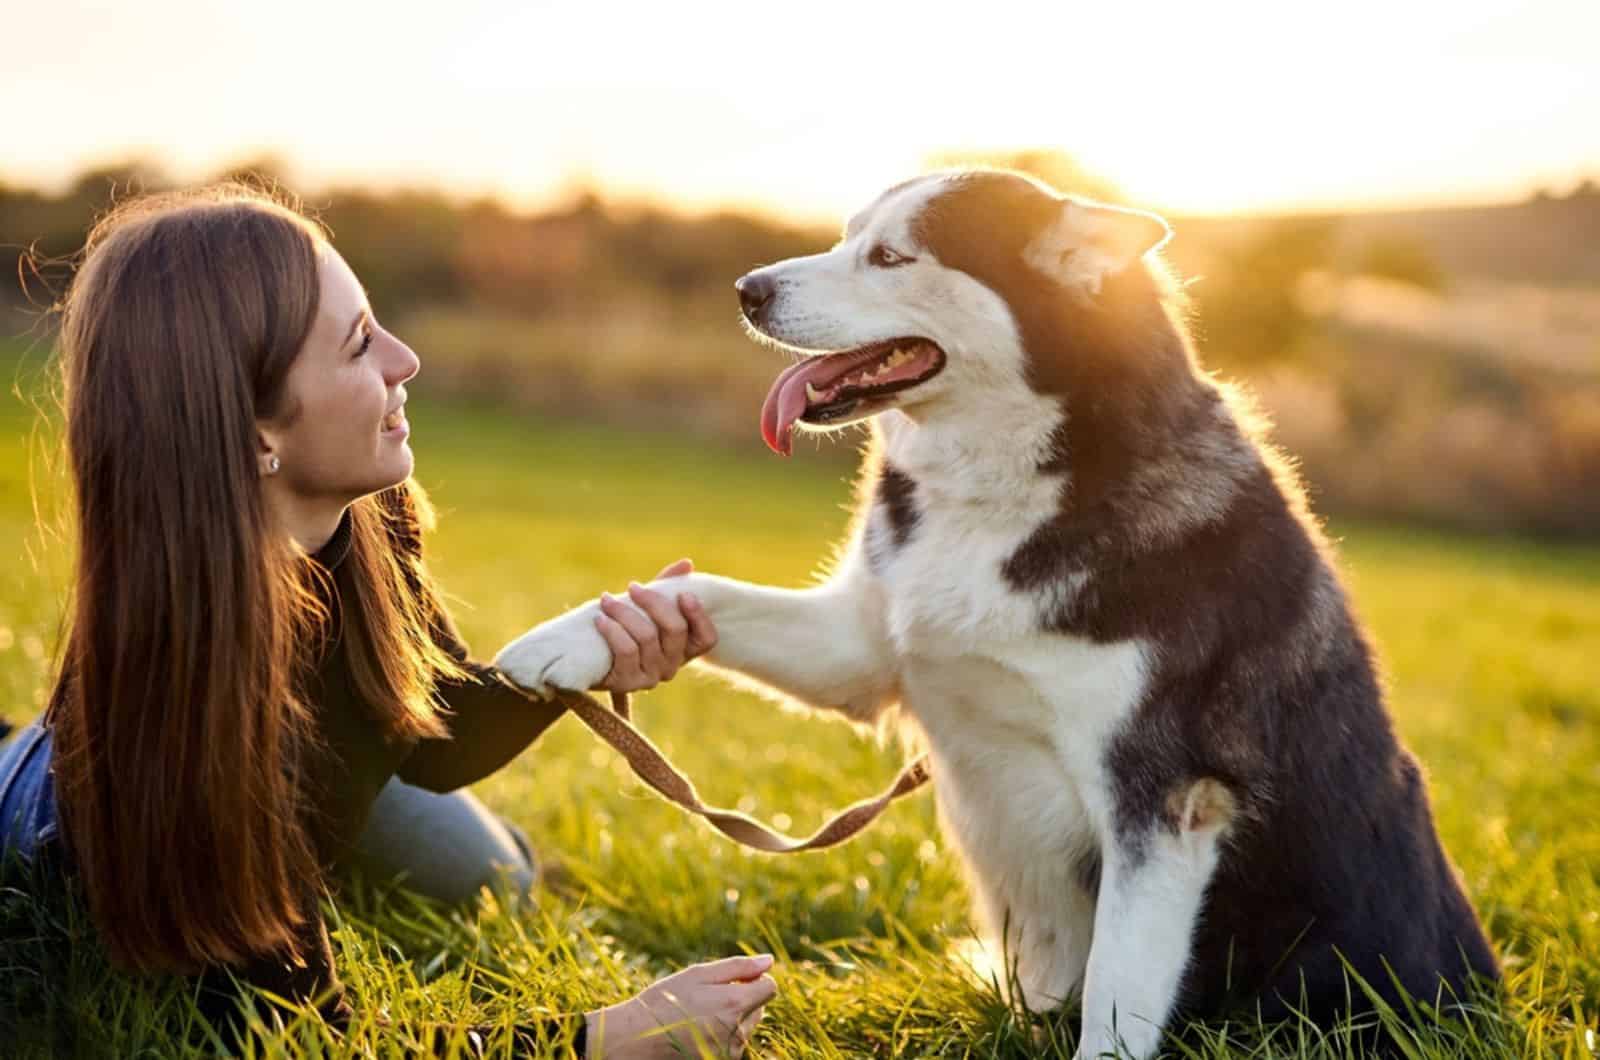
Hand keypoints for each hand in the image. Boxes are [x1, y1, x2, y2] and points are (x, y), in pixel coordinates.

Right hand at [584, 955, 775, 1058]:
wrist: (636, 1040)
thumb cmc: (665, 1000)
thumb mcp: (698, 974)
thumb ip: (738, 967)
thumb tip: (769, 961)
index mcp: (735, 1004)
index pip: (770, 988)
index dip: (756, 979)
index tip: (737, 978)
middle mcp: (738, 1032)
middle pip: (759, 1008)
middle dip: (743, 998)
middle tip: (710, 996)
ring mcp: (730, 1052)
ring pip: (746, 1027)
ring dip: (733, 1017)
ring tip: (700, 1014)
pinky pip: (733, 1044)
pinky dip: (724, 1035)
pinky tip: (699, 1030)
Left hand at [593, 559, 717, 693]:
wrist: (587, 659)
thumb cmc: (624, 628)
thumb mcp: (647, 608)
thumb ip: (667, 587)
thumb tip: (687, 564)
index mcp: (684, 649)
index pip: (707, 638)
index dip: (699, 616)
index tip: (683, 594)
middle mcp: (672, 666)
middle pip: (675, 629)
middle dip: (653, 602)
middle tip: (633, 587)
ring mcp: (652, 677)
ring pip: (647, 636)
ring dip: (624, 612)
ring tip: (607, 600)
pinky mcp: (629, 682)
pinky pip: (626, 650)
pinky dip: (612, 629)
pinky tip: (600, 618)